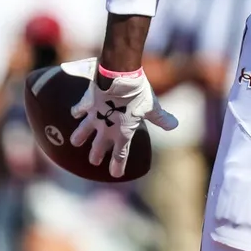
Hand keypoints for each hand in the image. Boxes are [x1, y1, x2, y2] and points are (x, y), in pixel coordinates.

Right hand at [68, 59, 177, 177]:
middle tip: (94, 161)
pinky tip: (75, 113)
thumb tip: (175, 125)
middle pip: (98, 147)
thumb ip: (161, 119)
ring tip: (76, 142)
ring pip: (83, 131)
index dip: (118, 166)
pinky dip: (77, 111)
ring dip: (79, 137)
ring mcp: (95, 116)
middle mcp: (106, 128)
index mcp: (123, 132)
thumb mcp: (152, 107)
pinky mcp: (87, 103)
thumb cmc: (138, 93)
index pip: (120, 155)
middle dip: (96, 156)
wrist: (119, 76)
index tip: (115, 174)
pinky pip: (79, 109)